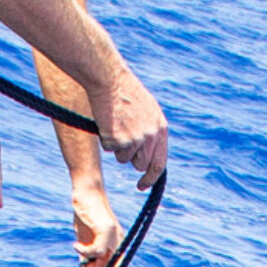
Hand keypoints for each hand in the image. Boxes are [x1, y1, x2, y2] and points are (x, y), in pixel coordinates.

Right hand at [69, 180, 123, 266]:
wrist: (87, 192)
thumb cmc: (85, 215)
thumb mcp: (86, 240)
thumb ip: (88, 255)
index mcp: (117, 246)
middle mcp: (119, 243)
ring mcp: (114, 236)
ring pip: (107, 265)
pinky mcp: (106, 228)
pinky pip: (97, 250)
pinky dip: (84, 252)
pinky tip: (76, 246)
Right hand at [103, 64, 168, 183]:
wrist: (109, 80)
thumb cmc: (125, 93)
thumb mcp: (147, 110)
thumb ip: (151, 132)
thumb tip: (148, 156)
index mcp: (160, 129)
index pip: (160, 163)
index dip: (151, 177)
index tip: (142, 185)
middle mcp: (150, 137)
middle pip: (140, 164)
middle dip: (130, 158)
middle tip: (122, 138)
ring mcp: (135, 140)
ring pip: (123, 158)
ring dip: (117, 147)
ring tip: (115, 123)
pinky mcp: (118, 140)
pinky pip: (109, 149)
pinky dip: (105, 139)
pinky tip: (107, 122)